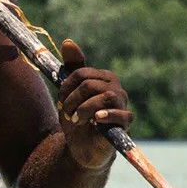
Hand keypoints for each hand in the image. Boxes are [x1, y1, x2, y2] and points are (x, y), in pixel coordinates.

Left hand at [56, 38, 131, 168]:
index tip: (61, 100)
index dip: (66, 88)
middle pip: (89, 84)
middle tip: (67, 113)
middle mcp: (116, 88)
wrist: (81, 146)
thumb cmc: (77, 117)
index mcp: (103, 77)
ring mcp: (122, 104)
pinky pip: (121, 114)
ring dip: (83, 110)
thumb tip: (68, 41)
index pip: (80, 73)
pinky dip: (106, 115)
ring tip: (77, 120)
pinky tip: (95, 120)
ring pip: (104, 96)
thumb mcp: (69, 93)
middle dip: (72, 100)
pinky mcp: (125, 122)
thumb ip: (71, 68)